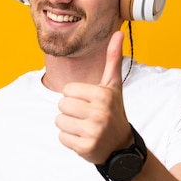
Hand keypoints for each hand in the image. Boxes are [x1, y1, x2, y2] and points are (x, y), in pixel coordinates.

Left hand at [56, 31, 132, 163]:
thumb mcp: (113, 86)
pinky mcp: (86, 148)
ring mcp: (93, 132)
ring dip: (69, 125)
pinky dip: (70, 139)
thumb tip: (119, 32)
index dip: (75, 96)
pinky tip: (84, 138)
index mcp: (103, 95)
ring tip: (85, 126)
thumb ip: (113, 59)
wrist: (121, 146)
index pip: (67, 90)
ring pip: (59, 121)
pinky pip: (62, 138)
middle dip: (71, 111)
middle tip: (87, 116)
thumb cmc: (114, 111)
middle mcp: (99, 113)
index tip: (90, 103)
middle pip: (61, 105)